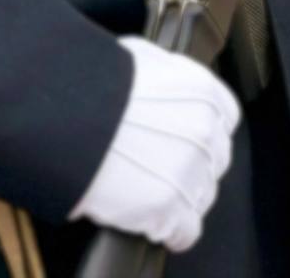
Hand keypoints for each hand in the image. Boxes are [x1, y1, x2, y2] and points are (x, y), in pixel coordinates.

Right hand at [70, 36, 241, 251]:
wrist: (64, 119)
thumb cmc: (92, 85)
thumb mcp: (139, 58)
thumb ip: (165, 73)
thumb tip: (162, 82)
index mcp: (202, 92)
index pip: (225, 118)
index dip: (204, 131)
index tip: (187, 139)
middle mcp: (205, 131)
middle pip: (215, 160)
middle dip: (192, 165)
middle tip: (159, 166)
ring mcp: (189, 171)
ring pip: (202, 196)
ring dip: (181, 198)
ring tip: (147, 192)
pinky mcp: (168, 207)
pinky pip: (185, 231)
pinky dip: (171, 232)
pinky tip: (153, 223)